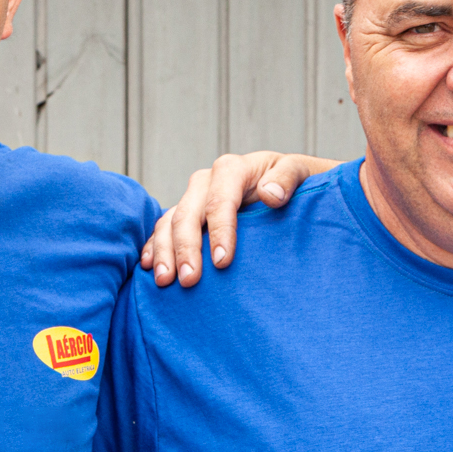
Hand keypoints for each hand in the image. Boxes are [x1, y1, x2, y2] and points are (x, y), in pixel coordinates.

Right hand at [139, 151, 340, 287]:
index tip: (223, 262)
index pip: (221, 200)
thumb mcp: (303, 173)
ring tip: (166, 281)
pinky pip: (163, 230)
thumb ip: (288, 178)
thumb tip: (270, 194)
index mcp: (234, 169)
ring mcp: (195, 199)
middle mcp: (208, 182)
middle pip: (188, 213)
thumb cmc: (303, 184)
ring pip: (170, 222)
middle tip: (189, 280)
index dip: (220, 231)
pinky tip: (149, 268)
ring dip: (165, 251)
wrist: (297, 191)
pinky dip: (154, 247)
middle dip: (186, 248)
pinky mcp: (189, 216)